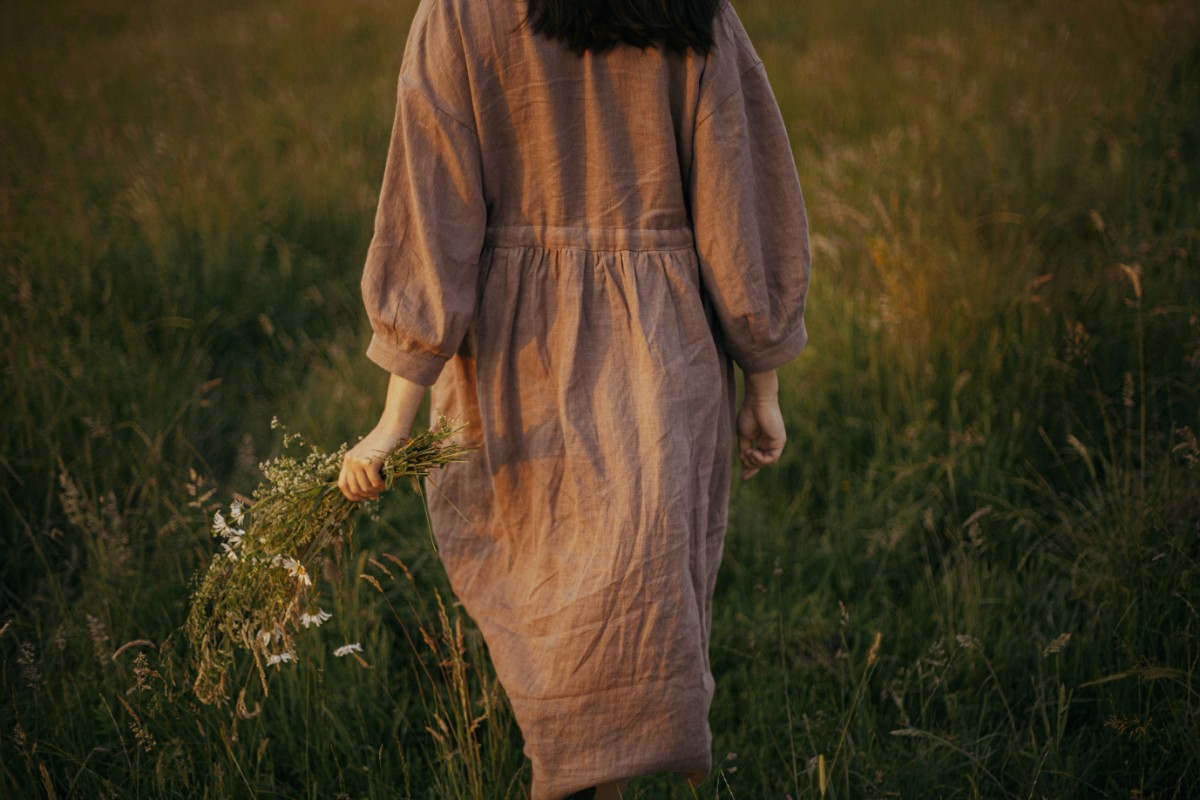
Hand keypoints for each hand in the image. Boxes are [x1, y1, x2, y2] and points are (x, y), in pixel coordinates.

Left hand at [338, 372, 427, 500]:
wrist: (393, 427)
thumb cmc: (386, 443)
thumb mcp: (371, 457)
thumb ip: (365, 473)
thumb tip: (368, 496)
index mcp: (348, 459)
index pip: (343, 485)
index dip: (353, 495)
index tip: (364, 498)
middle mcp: (350, 460)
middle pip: (354, 489)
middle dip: (367, 495)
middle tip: (378, 493)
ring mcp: (358, 461)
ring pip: (365, 487)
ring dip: (376, 490)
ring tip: (385, 485)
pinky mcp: (369, 462)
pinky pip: (374, 483)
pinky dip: (383, 485)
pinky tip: (389, 480)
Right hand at [737, 370, 785, 480]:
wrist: (757, 401)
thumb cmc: (749, 414)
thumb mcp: (743, 435)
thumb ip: (745, 449)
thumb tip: (744, 461)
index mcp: (761, 439)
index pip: (758, 457)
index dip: (751, 467)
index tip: (743, 477)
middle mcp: (769, 441)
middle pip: (762, 462)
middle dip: (751, 466)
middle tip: (743, 460)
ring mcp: (775, 442)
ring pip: (767, 462)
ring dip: (755, 461)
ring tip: (748, 452)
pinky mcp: (780, 442)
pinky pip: (772, 459)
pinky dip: (761, 459)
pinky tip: (753, 452)